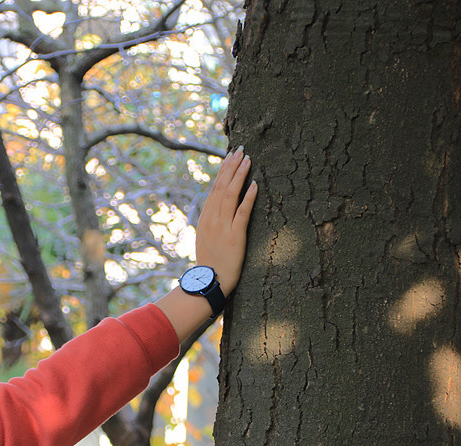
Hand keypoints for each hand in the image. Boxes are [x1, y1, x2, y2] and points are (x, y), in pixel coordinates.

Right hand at [194, 148, 256, 295]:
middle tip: (240, 150)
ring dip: (239, 176)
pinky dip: (248, 197)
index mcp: (205, 218)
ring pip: (230, 195)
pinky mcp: (234, 236)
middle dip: (231, 167)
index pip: (214, 188)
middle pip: (221, 187)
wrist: (210, 281)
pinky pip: (242, 213)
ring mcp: (222, 227)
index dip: (223, 171)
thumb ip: (212, 221)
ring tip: (248, 160)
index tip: (231, 156)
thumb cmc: (211, 262)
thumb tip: (219, 207)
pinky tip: (255, 184)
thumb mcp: (207, 238)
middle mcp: (212, 219)